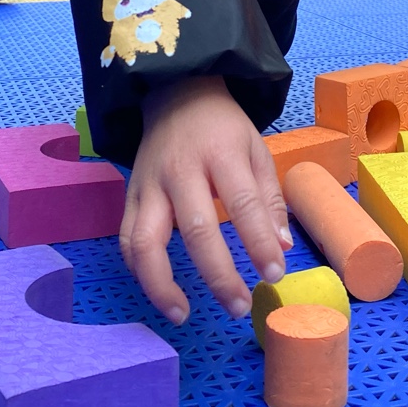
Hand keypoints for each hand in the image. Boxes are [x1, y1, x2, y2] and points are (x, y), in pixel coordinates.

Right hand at [120, 76, 290, 325]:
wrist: (176, 93)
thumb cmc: (222, 127)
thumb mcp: (256, 149)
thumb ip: (268, 198)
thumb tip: (281, 248)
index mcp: (220, 153)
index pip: (243, 203)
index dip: (259, 243)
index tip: (274, 274)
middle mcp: (180, 170)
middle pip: (196, 229)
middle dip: (218, 274)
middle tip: (238, 305)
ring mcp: (149, 185)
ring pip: (144, 241)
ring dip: (161, 285)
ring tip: (182, 313)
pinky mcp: (130, 196)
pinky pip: (126, 239)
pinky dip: (139, 271)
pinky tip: (159, 291)